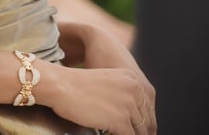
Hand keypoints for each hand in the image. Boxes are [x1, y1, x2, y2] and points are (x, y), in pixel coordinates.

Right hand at [41, 63, 155, 133]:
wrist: (62, 85)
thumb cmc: (76, 85)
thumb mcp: (106, 83)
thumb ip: (120, 95)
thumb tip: (125, 114)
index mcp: (132, 80)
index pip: (147, 107)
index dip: (146, 123)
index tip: (144, 131)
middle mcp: (135, 90)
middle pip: (146, 120)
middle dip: (143, 132)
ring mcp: (129, 105)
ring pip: (140, 131)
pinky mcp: (120, 119)